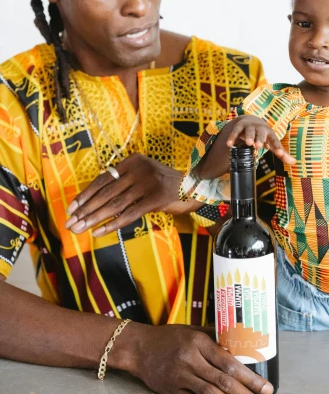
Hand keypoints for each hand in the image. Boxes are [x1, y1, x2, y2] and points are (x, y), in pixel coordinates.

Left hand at [65, 154, 201, 236]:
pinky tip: (99, 232)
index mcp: (133, 161)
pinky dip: (112, 224)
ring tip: (79, 229)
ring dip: (94, 219)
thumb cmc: (164, 185)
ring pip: (114, 204)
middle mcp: (139, 170)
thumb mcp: (143, 175)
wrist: (193, 187)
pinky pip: (129, 214)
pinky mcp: (155, 199)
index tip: (71, 208)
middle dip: (85, 210)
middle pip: (106, 193)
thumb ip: (124, 181)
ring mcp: (147, 184)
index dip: (86, 194)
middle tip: (70, 223)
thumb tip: (94, 198)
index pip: (103, 179)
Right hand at [131, 324, 278, 393]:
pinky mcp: (171, 393)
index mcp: (199, 343)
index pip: (229, 363)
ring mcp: (179, 378)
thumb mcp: (195, 330)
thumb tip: (246, 348)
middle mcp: (190, 361)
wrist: (138, 347)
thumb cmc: (171, 337)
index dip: (250, 378)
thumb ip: (218, 339)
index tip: (268, 389)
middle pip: (224, 384)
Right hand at [226, 116, 295, 165]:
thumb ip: (282, 153)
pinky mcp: (239, 127)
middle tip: (259, 145)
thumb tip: (294, 162)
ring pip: (249, 131)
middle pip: (261, 133)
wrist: (251, 120)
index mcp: (270, 134)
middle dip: (260, 138)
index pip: (275, 141)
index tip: (280, 154)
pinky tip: (229, 144)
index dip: (278, 148)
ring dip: (249, 136)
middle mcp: (260, 129)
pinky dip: (232, 137)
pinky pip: (236, 132)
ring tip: (248, 143)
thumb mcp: (273, 143)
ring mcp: (249, 127)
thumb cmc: (264, 135)